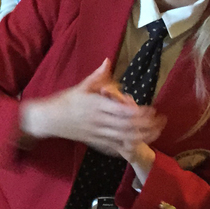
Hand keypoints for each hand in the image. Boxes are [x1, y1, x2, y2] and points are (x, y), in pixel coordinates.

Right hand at [22, 60, 165, 157]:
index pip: (122, 111)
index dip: (140, 112)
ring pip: (124, 138)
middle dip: (147, 126)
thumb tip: (108, 61)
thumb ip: (98, 76)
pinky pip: (114, 147)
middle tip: (161, 121)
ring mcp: (97, 133)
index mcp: (96, 105)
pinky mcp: (95, 142)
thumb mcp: (81, 86)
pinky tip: (140, 144)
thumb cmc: (65, 101)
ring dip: (142, 137)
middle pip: (127, 126)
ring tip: (156, 132)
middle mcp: (98, 121)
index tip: (152, 110)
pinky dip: (128, 146)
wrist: (49, 120)